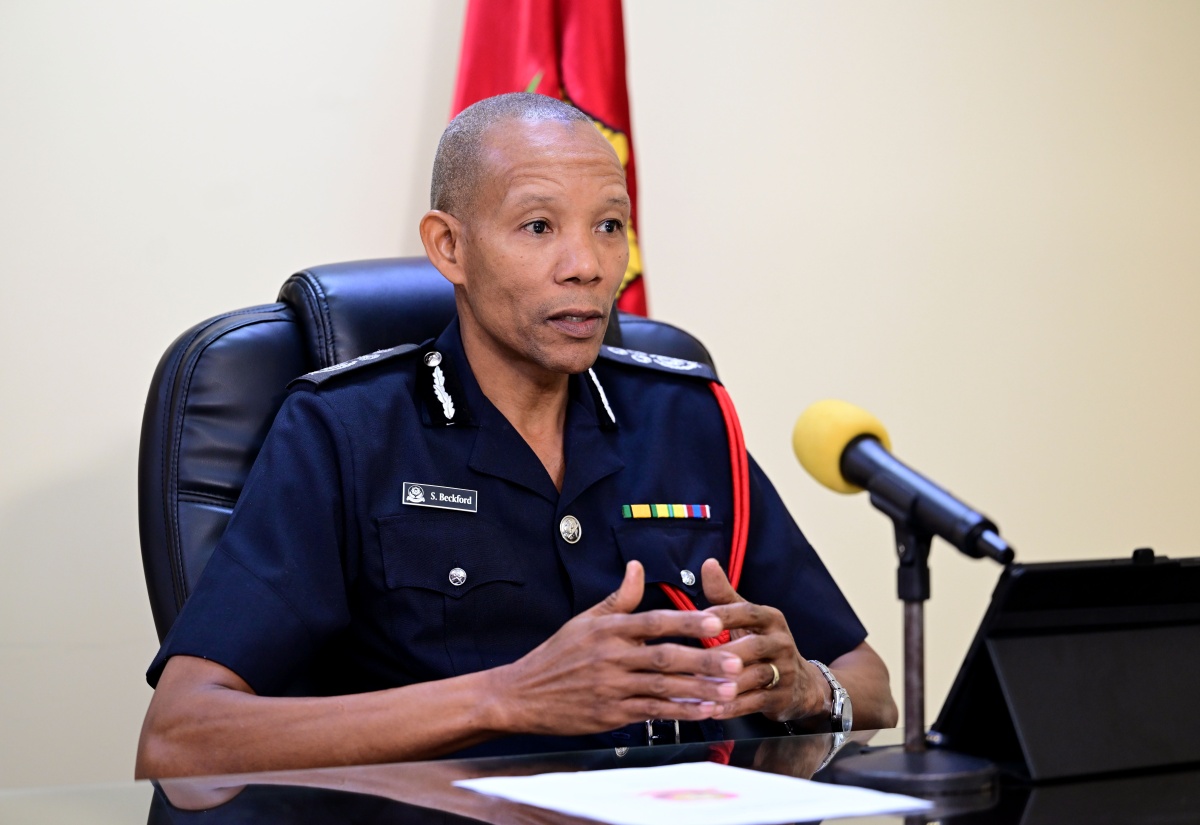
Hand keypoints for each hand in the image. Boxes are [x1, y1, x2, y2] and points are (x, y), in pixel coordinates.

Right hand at [490, 561, 744, 735]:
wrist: (523, 694)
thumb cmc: (557, 655)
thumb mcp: (585, 620)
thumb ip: (619, 598)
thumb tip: (637, 566)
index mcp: (608, 629)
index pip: (654, 622)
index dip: (686, 622)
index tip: (715, 622)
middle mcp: (612, 657)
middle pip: (665, 657)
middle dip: (705, 660)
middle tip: (737, 661)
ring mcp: (612, 687)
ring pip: (664, 688)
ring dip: (700, 689)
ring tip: (730, 690)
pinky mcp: (611, 714)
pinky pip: (653, 712)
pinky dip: (681, 712)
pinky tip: (704, 711)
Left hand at [699, 558, 827, 722]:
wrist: (804, 685)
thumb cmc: (763, 646)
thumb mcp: (748, 619)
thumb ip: (724, 595)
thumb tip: (707, 563)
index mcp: (771, 619)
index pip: (748, 612)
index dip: (724, 615)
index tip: (699, 619)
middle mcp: (781, 642)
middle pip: (752, 646)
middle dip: (723, 654)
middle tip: (692, 659)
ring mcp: (785, 671)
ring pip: (753, 676)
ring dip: (724, 683)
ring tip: (696, 687)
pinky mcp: (782, 697)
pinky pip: (755, 703)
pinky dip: (731, 707)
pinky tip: (710, 709)